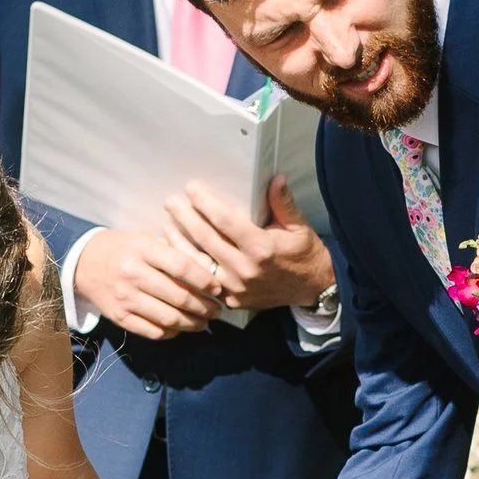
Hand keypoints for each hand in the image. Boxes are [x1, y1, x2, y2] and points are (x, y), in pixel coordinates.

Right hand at [74, 224, 222, 341]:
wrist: (84, 263)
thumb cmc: (125, 249)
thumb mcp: (147, 240)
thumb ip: (175, 253)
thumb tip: (210, 272)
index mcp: (144, 250)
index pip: (182, 267)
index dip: (205, 281)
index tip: (218, 289)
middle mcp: (133, 274)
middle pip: (179, 297)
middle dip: (204, 307)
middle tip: (217, 310)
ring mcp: (125, 298)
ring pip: (169, 318)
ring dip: (192, 324)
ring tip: (204, 322)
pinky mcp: (119, 317)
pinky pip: (153, 331)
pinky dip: (172, 333)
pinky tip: (181, 328)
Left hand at [165, 178, 335, 315]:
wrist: (312, 289)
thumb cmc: (304, 254)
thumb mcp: (299, 226)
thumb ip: (283, 203)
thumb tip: (276, 178)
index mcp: (261, 247)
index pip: (225, 221)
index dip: (205, 203)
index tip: (191, 188)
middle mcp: (245, 269)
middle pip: (206, 239)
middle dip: (185, 217)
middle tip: (170, 201)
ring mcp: (236, 287)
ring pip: (198, 263)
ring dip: (179, 242)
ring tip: (167, 224)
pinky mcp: (231, 300)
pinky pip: (204, 281)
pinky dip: (189, 266)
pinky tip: (177, 253)